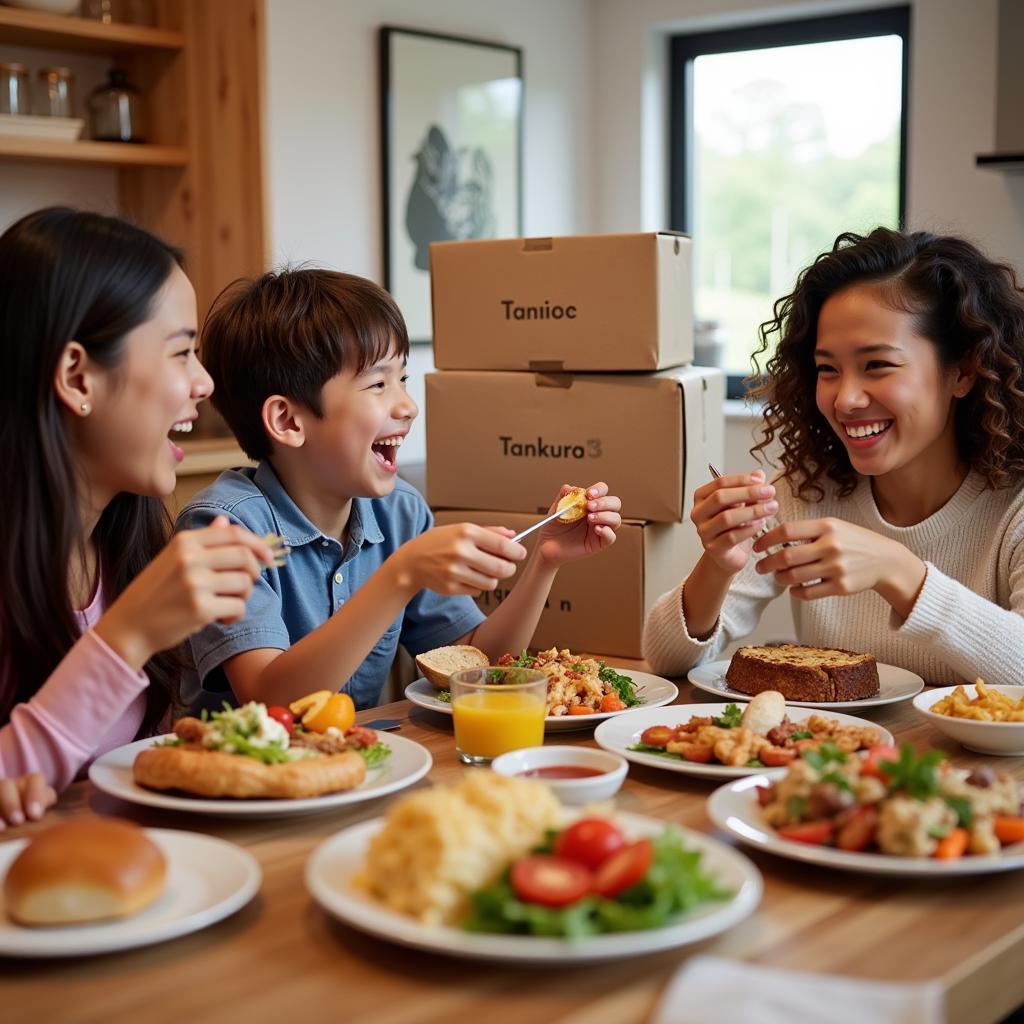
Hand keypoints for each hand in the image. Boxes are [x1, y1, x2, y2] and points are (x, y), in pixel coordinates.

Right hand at [0, 773, 55, 828]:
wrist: (5, 832)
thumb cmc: (33, 820)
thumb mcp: (41, 813)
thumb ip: (43, 810)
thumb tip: (45, 816)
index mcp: (30, 784)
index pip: (35, 780)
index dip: (35, 794)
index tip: (35, 816)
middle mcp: (9, 786)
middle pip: (7, 785)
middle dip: (11, 803)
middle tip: (18, 821)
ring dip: (2, 805)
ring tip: (4, 828)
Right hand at [95, 516, 275, 669]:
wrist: (128, 626)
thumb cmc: (155, 593)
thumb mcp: (173, 559)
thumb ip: (202, 541)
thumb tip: (225, 521)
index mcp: (185, 541)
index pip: (234, 533)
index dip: (258, 545)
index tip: (268, 558)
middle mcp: (190, 557)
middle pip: (245, 556)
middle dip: (254, 572)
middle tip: (244, 587)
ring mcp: (194, 582)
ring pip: (245, 583)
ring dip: (243, 597)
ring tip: (226, 605)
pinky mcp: (200, 608)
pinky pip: (238, 607)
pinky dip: (235, 615)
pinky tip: (221, 619)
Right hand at [390, 523, 526, 595]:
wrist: (411, 561)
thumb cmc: (439, 542)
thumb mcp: (461, 529)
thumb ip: (489, 532)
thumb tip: (513, 536)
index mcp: (466, 533)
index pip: (502, 546)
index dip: (517, 552)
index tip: (520, 553)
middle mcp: (460, 552)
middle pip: (501, 568)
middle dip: (509, 568)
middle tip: (508, 565)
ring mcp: (454, 572)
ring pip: (491, 582)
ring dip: (493, 578)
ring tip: (485, 570)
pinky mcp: (450, 588)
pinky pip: (477, 591)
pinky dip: (478, 585)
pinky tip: (469, 576)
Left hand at [536, 483, 621, 566]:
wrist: (547, 544)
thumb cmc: (554, 526)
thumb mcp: (557, 507)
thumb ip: (564, 496)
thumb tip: (570, 488)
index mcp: (590, 502)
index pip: (603, 491)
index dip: (599, 490)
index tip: (589, 494)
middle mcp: (599, 513)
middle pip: (615, 503)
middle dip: (604, 502)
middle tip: (590, 506)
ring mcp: (600, 528)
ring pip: (616, 519)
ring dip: (605, 516)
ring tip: (590, 518)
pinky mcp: (599, 543)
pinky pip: (611, 537)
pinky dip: (607, 532)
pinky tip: (596, 529)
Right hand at [691, 470, 777, 574]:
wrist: (729, 555)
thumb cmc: (734, 526)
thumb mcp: (743, 504)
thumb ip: (749, 489)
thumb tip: (759, 473)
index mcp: (702, 498)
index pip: (719, 483)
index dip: (741, 480)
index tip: (761, 481)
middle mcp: (699, 514)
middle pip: (720, 498)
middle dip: (748, 493)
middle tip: (770, 492)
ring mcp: (704, 532)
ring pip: (727, 518)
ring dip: (752, 511)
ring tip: (771, 508)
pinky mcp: (713, 548)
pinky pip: (732, 537)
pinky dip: (749, 529)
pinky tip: (762, 524)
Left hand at [752, 517, 926, 614]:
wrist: (885, 560)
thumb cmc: (853, 541)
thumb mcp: (834, 526)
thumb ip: (807, 530)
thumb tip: (773, 536)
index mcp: (826, 526)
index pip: (787, 530)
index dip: (766, 539)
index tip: (756, 546)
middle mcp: (831, 546)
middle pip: (786, 556)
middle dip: (767, 563)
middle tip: (760, 567)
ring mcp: (836, 567)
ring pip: (794, 577)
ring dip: (779, 578)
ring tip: (777, 577)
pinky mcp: (841, 587)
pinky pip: (808, 593)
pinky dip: (795, 592)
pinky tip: (793, 589)